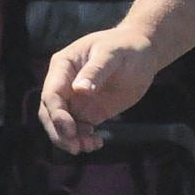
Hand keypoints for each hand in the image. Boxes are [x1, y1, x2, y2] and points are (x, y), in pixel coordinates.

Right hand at [38, 28, 158, 153]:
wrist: (143, 55)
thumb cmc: (125, 47)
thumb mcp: (111, 54)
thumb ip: (96, 70)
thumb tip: (79, 89)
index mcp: (62, 67)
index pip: (51, 94)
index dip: (56, 114)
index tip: (69, 129)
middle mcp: (64, 85)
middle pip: (51, 113)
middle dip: (60, 132)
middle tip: (76, 147)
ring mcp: (76, 100)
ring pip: (63, 125)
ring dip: (72, 139)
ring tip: (90, 146)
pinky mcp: (90, 112)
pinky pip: (80, 130)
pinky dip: (85, 139)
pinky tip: (97, 143)